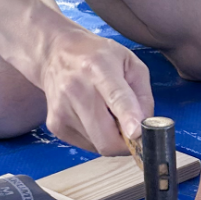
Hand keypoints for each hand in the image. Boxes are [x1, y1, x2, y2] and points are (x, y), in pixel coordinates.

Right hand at [38, 25, 153, 154]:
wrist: (56, 54)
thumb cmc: (98, 56)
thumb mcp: (130, 63)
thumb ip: (143, 95)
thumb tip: (145, 127)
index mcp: (98, 68)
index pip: (115, 96)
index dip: (128, 117)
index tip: (137, 133)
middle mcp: (76, 89)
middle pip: (105, 137)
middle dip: (126, 144)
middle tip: (133, 131)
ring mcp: (62, 110)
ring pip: (98, 145)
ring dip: (111, 137)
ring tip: (107, 113)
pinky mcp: (55, 126)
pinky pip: (87, 145)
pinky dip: (97, 137)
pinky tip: (94, 116)